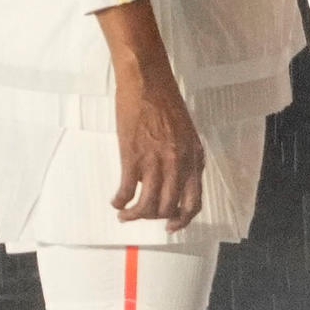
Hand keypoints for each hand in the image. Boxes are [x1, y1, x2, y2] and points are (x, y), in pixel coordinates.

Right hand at [97, 0, 203, 231]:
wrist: (149, 82)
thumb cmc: (167, 104)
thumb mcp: (186, 134)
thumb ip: (184, 158)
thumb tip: (175, 182)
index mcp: (195, 158)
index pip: (194, 201)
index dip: (182, 219)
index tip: (171, 227)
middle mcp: (179, 164)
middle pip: (168, 207)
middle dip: (153, 218)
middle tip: (140, 216)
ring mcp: (156, 161)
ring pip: (147, 205)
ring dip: (134, 215)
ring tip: (124, 214)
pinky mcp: (133, 156)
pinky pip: (127, 191)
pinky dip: (120, 201)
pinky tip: (115, 201)